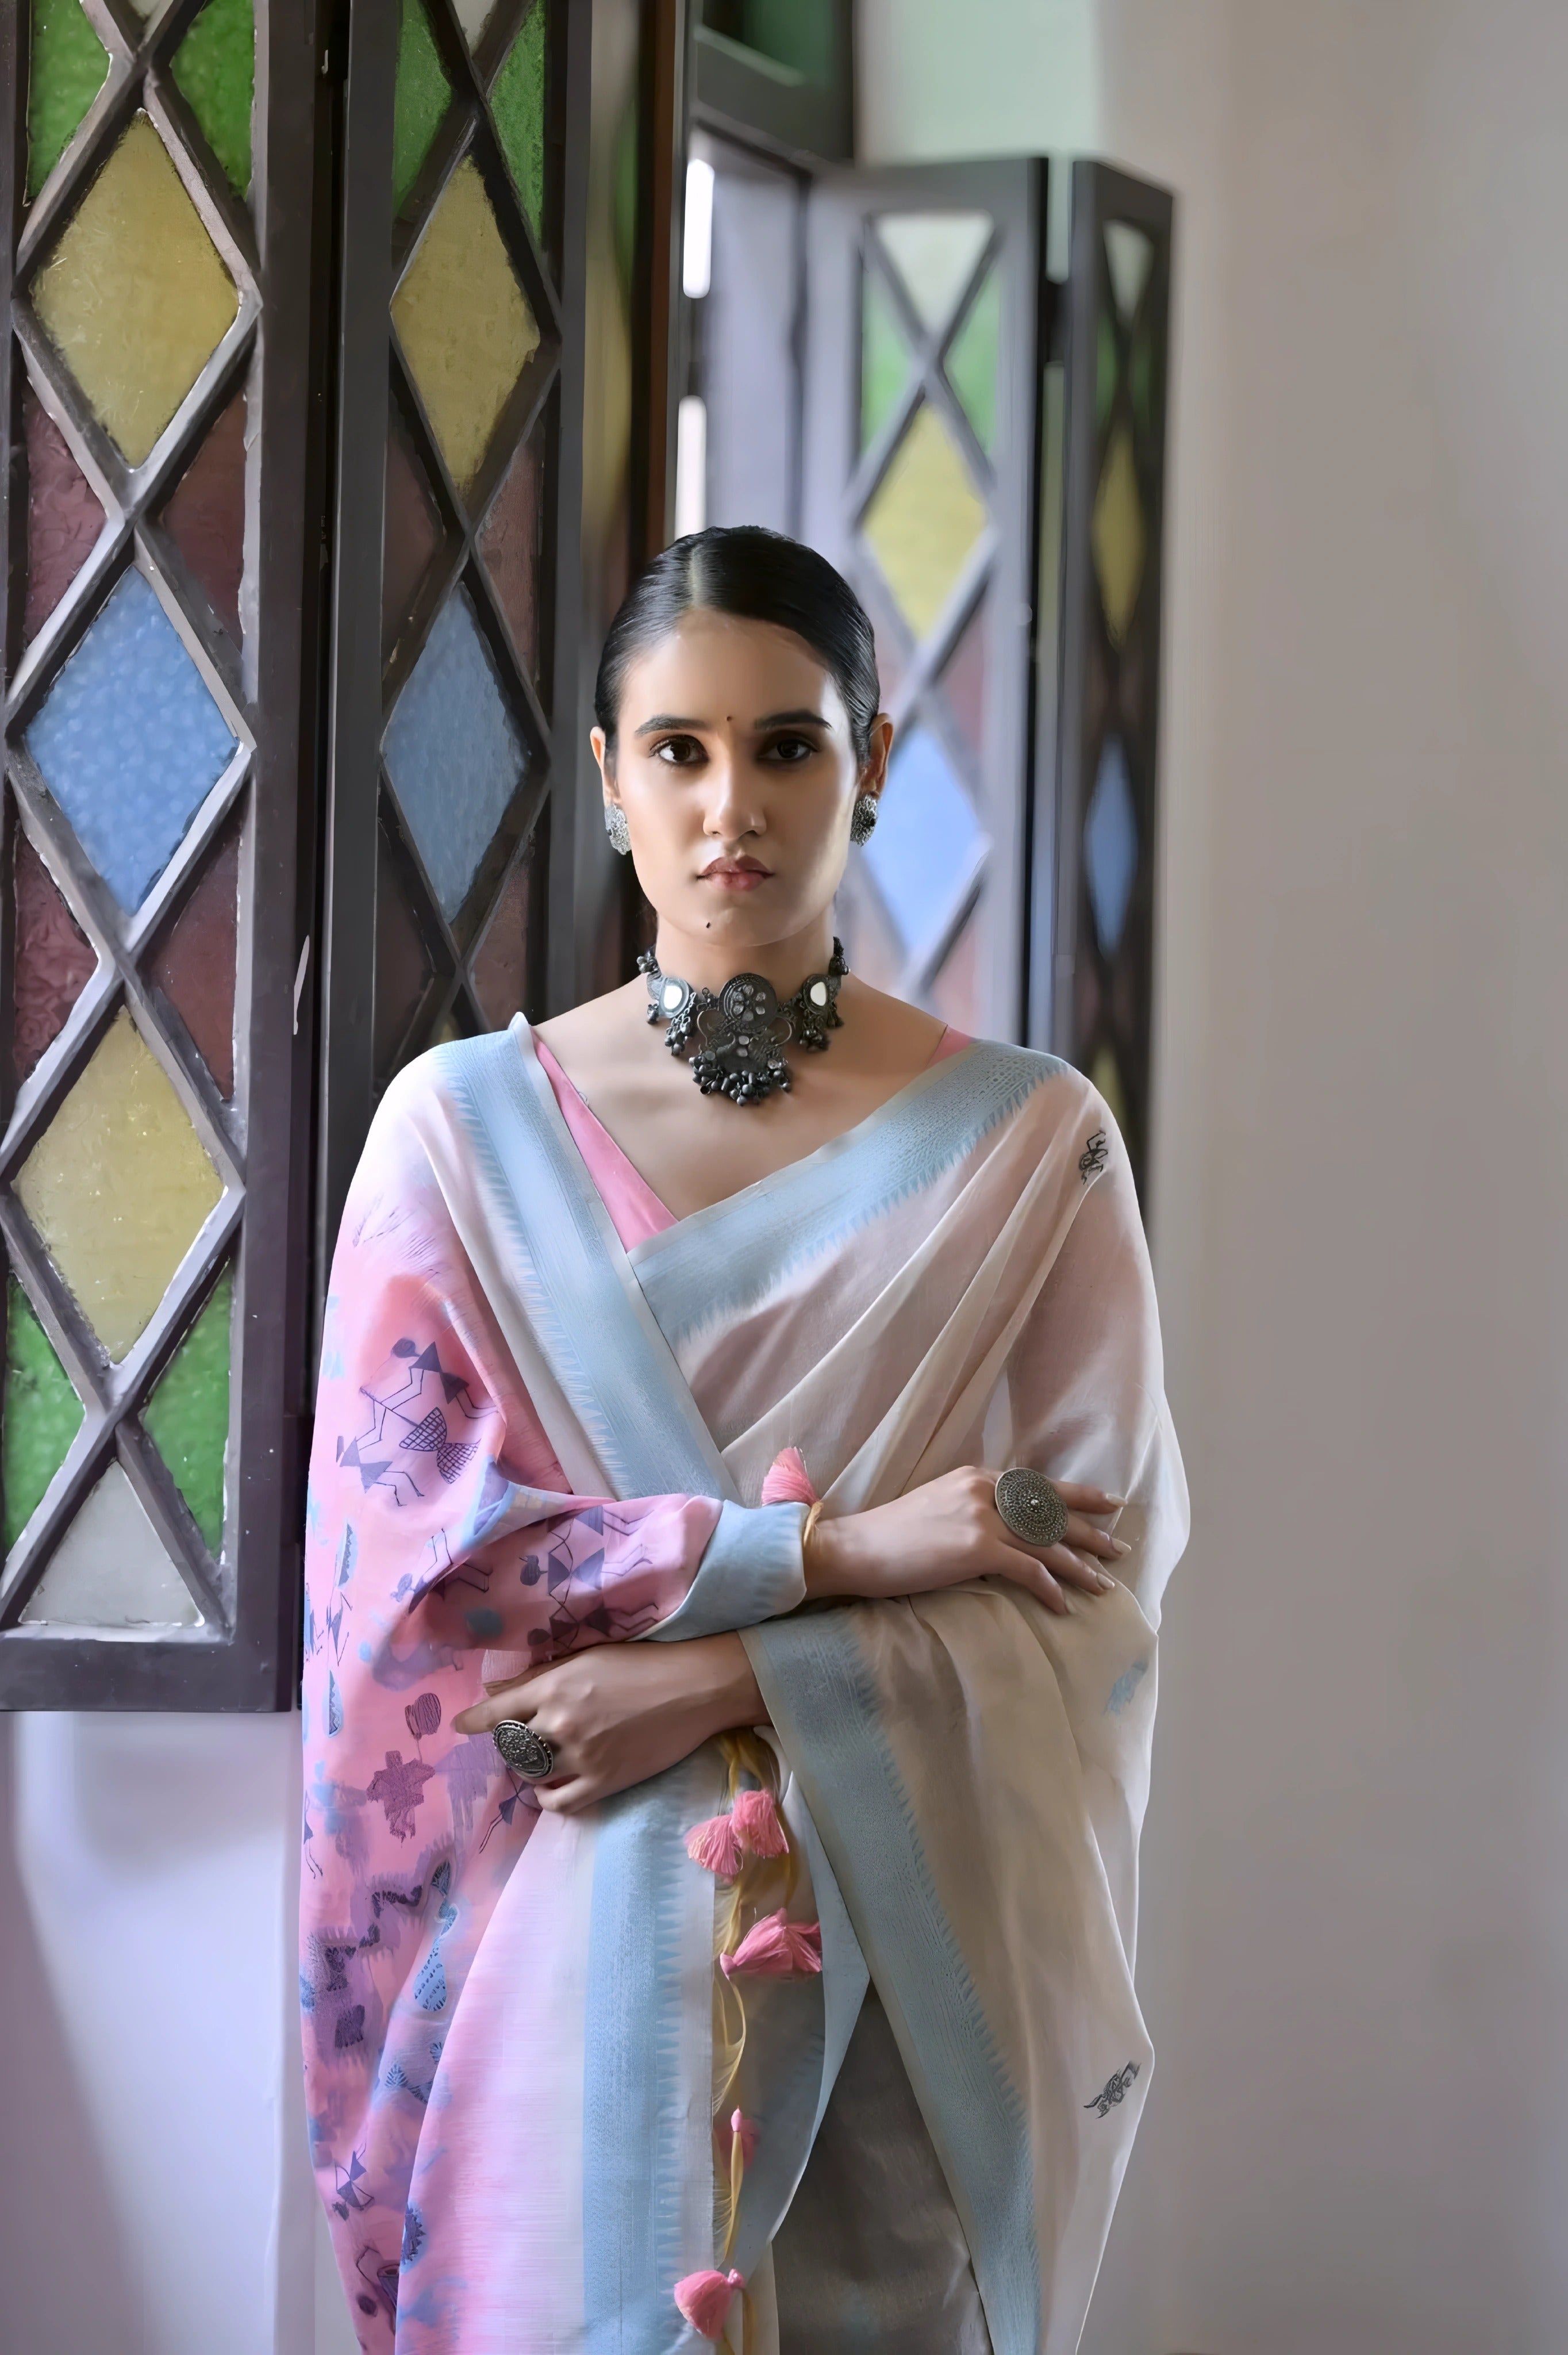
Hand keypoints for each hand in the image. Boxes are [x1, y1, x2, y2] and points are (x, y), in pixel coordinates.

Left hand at [451, 1632, 766, 1813]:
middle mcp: (560, 1723)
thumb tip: (495, 1691)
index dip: (474, 1720)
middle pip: (512, 1744)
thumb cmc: (641, 1664)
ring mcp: (581, 1755)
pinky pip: (559, 1802)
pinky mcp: (603, 1781)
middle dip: (510, 1742)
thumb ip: (539, 1677)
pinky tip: (549, 1788)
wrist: (693, 1689)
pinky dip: (546, 1798)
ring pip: (532, 1773)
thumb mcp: (586, 1658)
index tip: (460, 1725)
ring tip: (538, 1759)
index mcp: (554, 1687)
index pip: (497, 1710)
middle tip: (520, 1738)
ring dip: (528, 1768)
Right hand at [805, 1466, 1128, 1616]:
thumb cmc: (891, 1535)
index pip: (1039, 1486)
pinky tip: (1063, 1604)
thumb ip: (974, 1509)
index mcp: (976, 1477)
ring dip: (1080, 1566)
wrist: (856, 1548)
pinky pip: (1026, 1570)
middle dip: (1089, 1532)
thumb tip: (1005, 1530)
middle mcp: (983, 1490)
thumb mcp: (939, 1507)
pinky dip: (1049, 1588)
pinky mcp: (975, 1547)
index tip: (1108, 1504)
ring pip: (1046, 1543)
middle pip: (1050, 1512)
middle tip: (1120, 1548)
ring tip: (1104, 1584)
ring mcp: (980, 1517)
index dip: (1077, 1496)